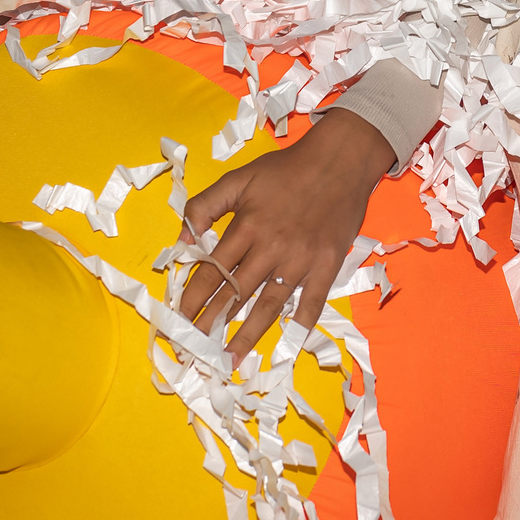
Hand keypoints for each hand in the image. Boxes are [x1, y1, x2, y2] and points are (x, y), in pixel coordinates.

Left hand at [177, 108, 394, 365]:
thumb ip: (205, 205)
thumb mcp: (240, 177)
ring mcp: (301, 259)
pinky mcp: (328, 263)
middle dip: (211, 325)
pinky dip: (302, 324)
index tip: (177, 322)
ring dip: (248, 335)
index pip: (211, 272)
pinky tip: (288, 345)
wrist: (341, 158)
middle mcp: (271, 248)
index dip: (192, 299)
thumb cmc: (288, 168)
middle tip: (194, 352)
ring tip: (230, 361)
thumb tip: (183, 241)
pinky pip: (313, 300)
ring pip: (269, 305)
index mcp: (247, 226)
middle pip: (235, 295)